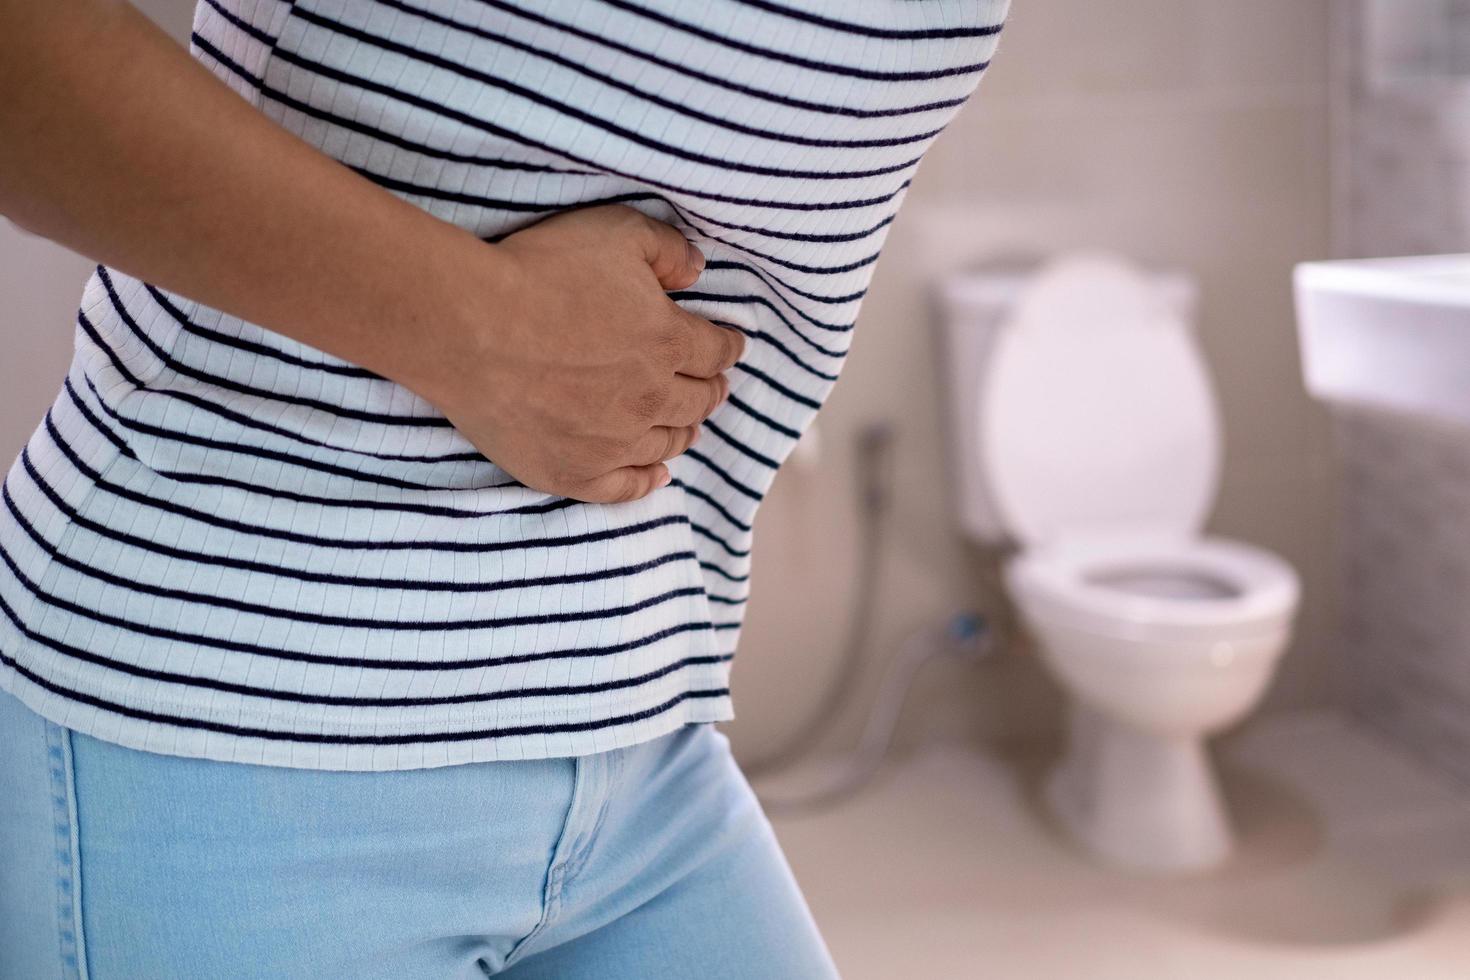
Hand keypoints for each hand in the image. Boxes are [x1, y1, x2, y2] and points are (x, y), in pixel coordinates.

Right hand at [429, 205, 744, 502]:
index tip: (729, 348)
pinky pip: (624, 488)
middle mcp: (651, 400)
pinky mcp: (573, 472)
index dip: (726, 347)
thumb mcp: (615, 231)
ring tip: (687, 428)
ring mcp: (613, 443)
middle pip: (697, 402)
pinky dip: (646, 480)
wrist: (468, 326)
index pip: (716, 352)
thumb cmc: (539, 272)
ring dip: (683, 432)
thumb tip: (697, 269)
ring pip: (666, 444)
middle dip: (709, 390)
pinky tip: (656, 474)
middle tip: (711, 387)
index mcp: (668, 343)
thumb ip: (666, 249)